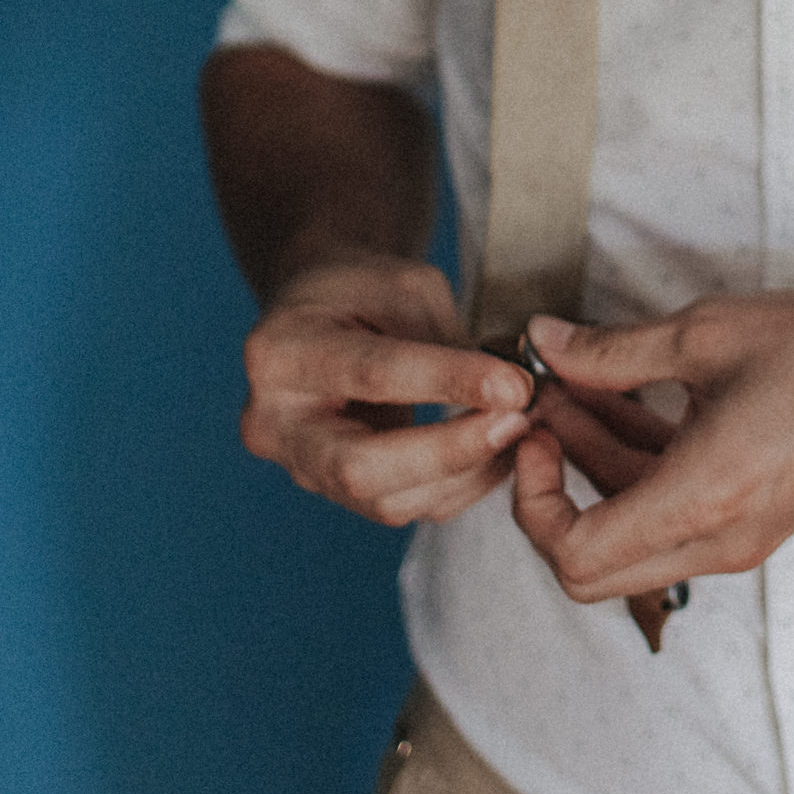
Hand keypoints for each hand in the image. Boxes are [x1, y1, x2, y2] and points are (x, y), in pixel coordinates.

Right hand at [240, 255, 539, 524]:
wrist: (320, 313)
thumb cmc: (363, 290)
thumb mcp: (403, 286)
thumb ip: (445, 339)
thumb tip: (509, 393)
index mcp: (280, 353)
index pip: (371, 375)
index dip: (448, 382)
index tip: (515, 384)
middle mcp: (273, 423)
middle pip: (362, 466)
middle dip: (450, 449)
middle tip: (519, 421)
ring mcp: (299, 466)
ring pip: (385, 501)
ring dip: (464, 472)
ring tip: (519, 430)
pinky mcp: (334, 492)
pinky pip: (402, 507)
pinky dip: (459, 485)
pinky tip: (496, 451)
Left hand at [511, 283, 793, 598]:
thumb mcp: (712, 334)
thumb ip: (614, 349)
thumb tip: (543, 342)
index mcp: (705, 502)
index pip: (575, 558)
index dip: (532, 501)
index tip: (535, 430)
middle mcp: (721, 540)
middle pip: (594, 564)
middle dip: (555, 486)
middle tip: (543, 409)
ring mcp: (743, 536)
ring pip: (633, 533)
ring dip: (595, 467)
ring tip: (575, 381)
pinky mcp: (760, 515)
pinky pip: (674, 512)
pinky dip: (639, 464)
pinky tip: (626, 392)